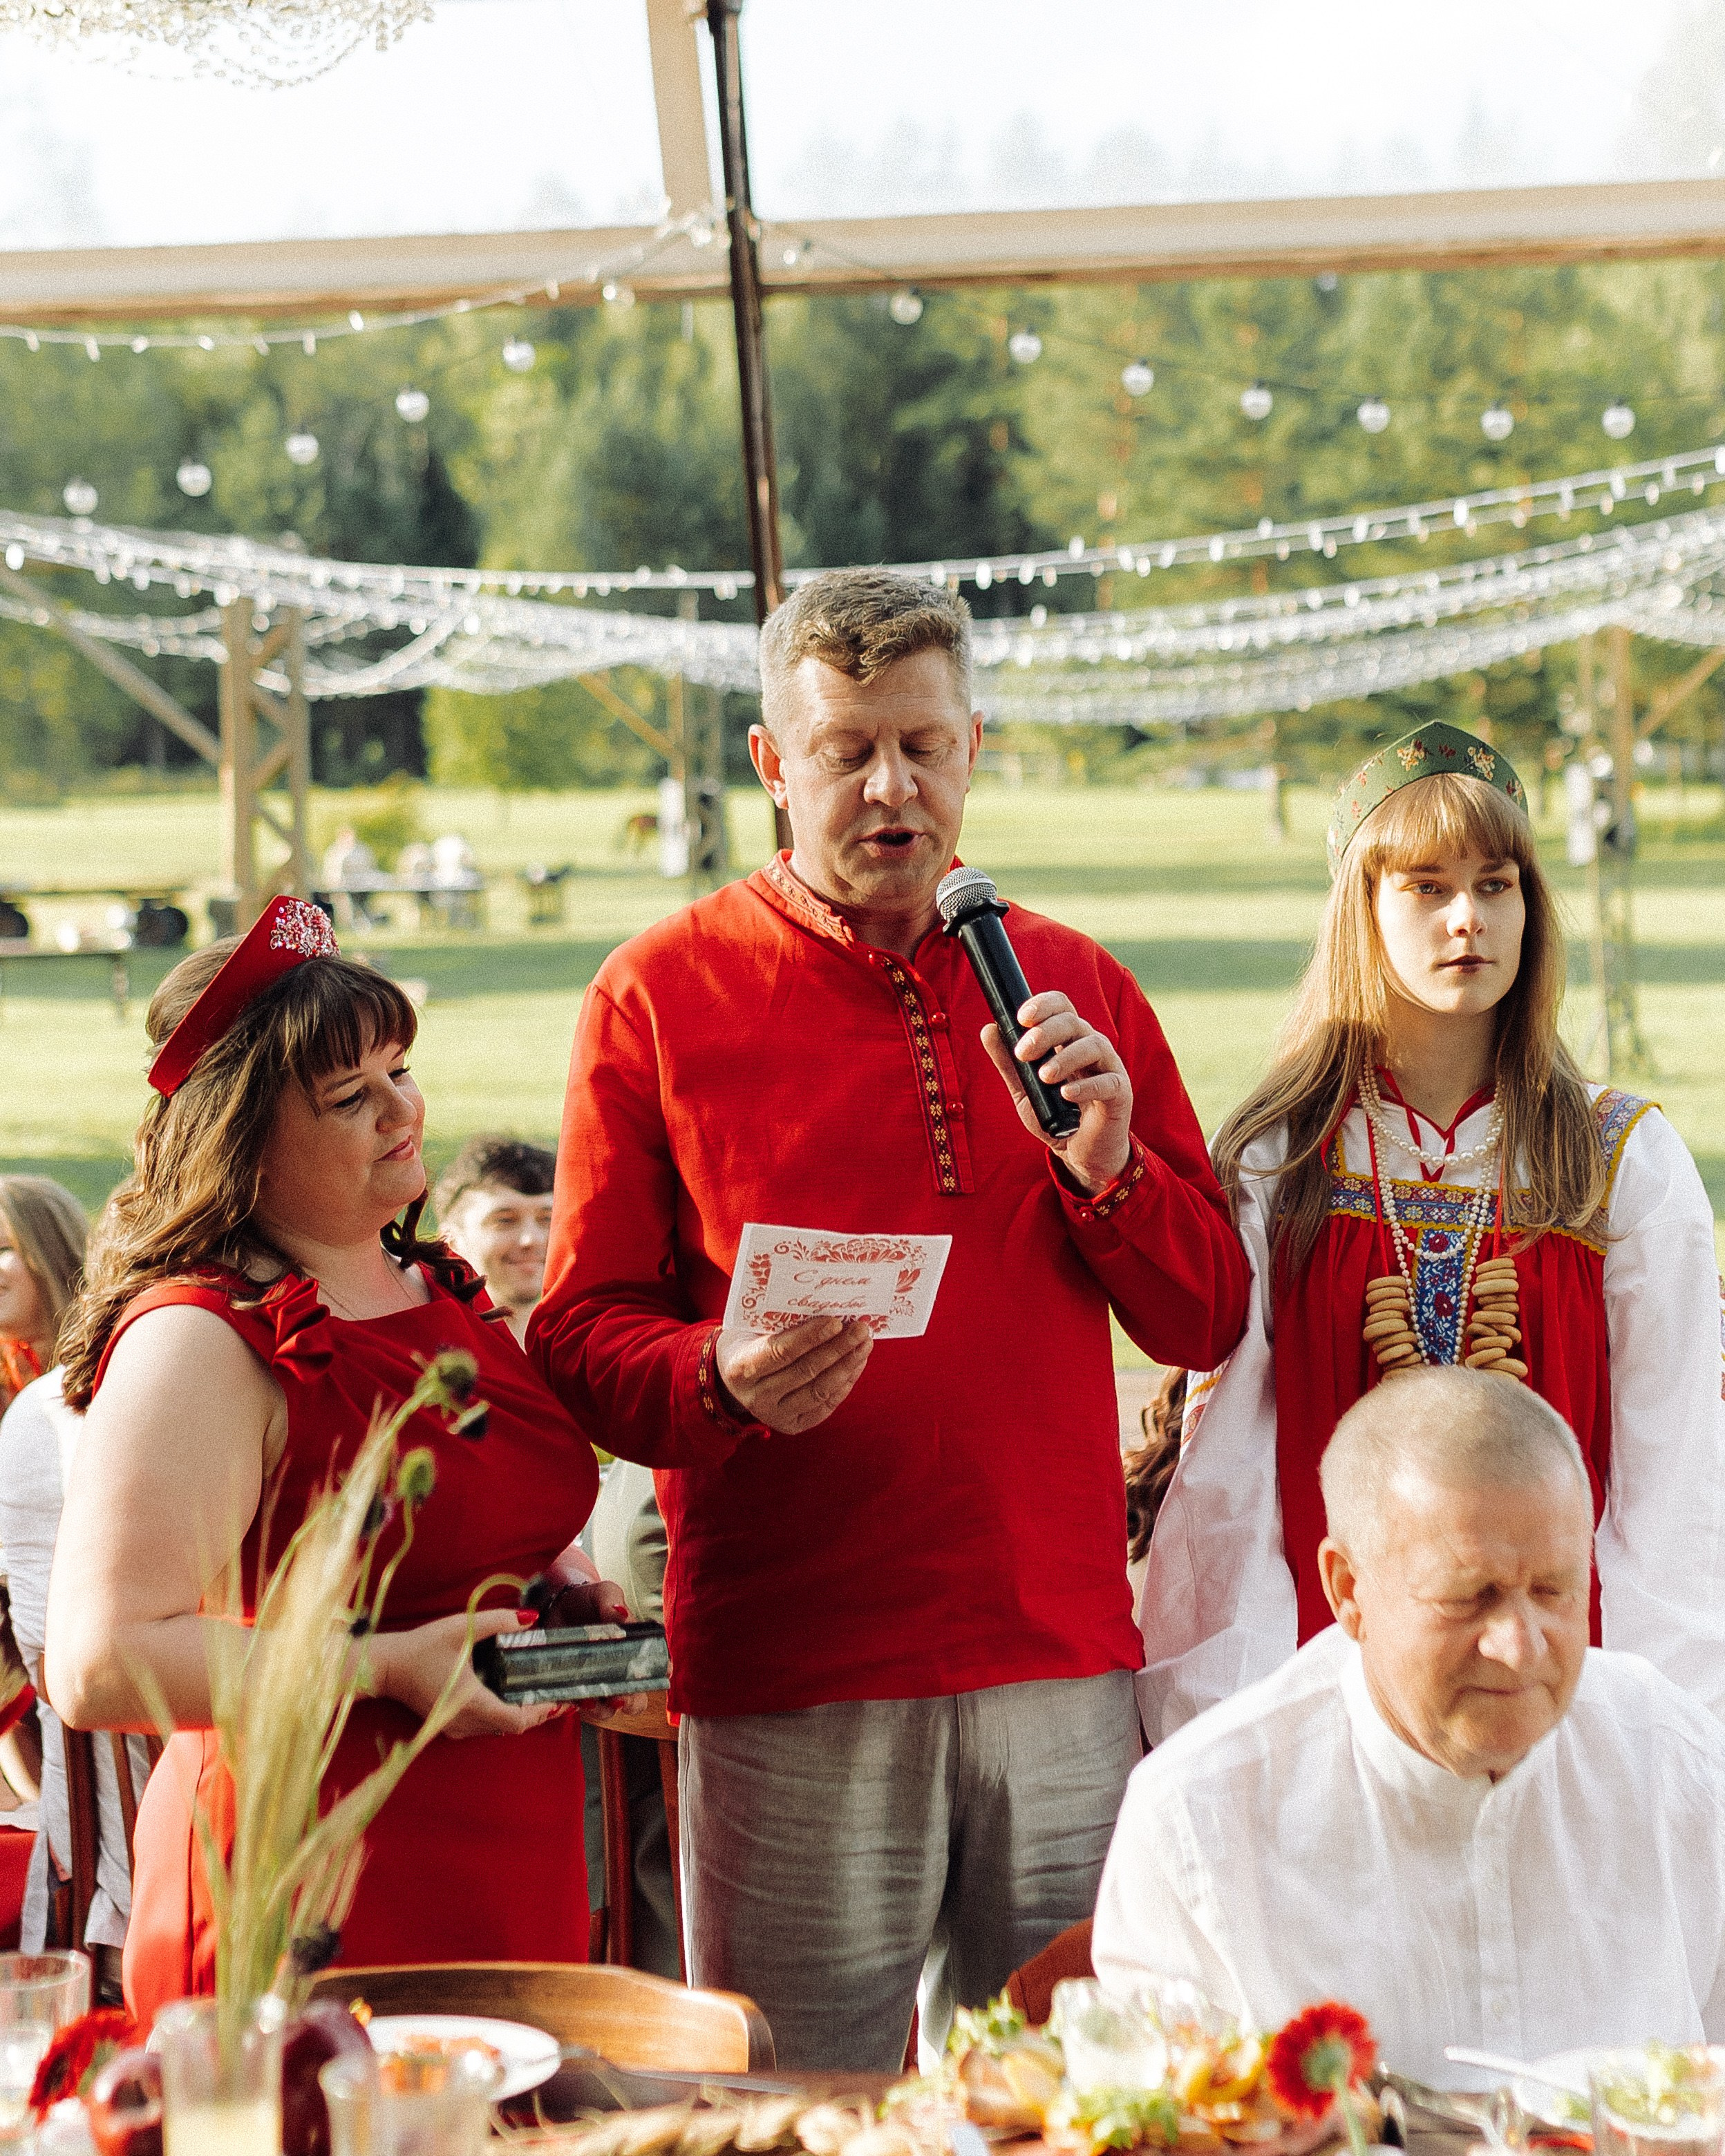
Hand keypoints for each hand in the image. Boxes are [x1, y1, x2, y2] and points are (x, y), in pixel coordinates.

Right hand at [368, 1607, 567, 1740]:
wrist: (385, 1667)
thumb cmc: (422, 1647)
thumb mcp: (462, 1627)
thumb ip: (498, 1621)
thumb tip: (530, 1619)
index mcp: (471, 1701)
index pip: (515, 1720)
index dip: (540, 1712)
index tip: (560, 1700)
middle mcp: (464, 1721)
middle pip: (510, 1727)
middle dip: (537, 1715)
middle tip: (561, 1700)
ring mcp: (454, 1726)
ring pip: (497, 1729)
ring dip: (520, 1717)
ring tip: (542, 1698)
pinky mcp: (447, 1723)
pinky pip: (483, 1726)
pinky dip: (502, 1716)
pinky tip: (511, 1699)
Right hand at [715, 1314, 873, 1434]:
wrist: (732, 1378)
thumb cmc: (748, 1341)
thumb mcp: (751, 1327)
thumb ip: (780, 1321)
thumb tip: (826, 1307)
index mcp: (741, 1368)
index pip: (780, 1352)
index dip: (810, 1337)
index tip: (836, 1322)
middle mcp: (757, 1398)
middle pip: (805, 1371)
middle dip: (838, 1348)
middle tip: (861, 1329)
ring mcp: (775, 1416)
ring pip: (820, 1390)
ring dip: (847, 1365)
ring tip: (865, 1343)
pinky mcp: (793, 1425)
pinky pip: (825, 1405)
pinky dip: (845, 1383)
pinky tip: (857, 1362)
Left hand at [981, 990, 1132, 1195]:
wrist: (1080, 1153)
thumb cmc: (1055, 1115)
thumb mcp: (1025, 1090)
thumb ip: (1008, 1063)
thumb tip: (989, 1029)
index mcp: (1068, 1039)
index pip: (1061, 1007)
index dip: (1043, 1005)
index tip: (1020, 1018)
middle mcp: (1090, 1046)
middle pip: (1073, 1022)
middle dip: (1046, 1033)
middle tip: (1023, 1052)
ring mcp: (1108, 1067)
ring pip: (1093, 1046)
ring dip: (1066, 1058)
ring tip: (1044, 1076)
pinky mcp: (1120, 1093)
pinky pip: (1108, 1082)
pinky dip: (1086, 1086)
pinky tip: (1066, 1094)